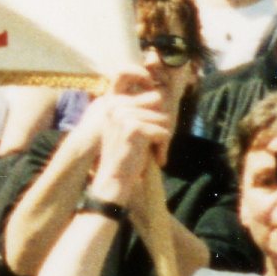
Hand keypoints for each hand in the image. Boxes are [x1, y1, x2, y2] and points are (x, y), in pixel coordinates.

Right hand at [86, 94, 166, 208]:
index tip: (146, 136)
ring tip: (151, 154)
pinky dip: (164, 149)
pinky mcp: (134, 128)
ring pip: (164, 120)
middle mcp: (115, 106)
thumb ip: (140, 111)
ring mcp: (124, 116)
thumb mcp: (128, 127)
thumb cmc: (124, 156)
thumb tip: (163, 94)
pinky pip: (164, 133)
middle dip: (161, 128)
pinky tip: (154, 159)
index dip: (156, 118)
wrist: (113, 181)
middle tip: (152, 146)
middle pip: (159, 108)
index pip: (153, 97)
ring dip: (163, 140)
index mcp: (112, 103)